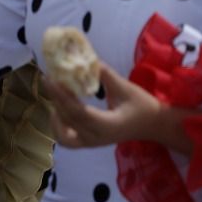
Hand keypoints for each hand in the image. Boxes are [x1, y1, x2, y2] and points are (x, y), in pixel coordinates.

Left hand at [45, 62, 163, 148]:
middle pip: (68, 120)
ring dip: (55, 115)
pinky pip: (67, 140)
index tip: (51, 79)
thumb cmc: (141, 105)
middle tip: (48, 78)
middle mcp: (96, 138)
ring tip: (55, 95)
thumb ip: (104, 75)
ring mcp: (91, 143)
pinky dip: (58, 127)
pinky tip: (58, 111)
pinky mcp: (89, 142)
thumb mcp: (125, 88)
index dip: (62, 96)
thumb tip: (86, 59)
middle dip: (55, 98)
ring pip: (63, 134)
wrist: (152, 125)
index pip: (78, 112)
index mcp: (107, 125)